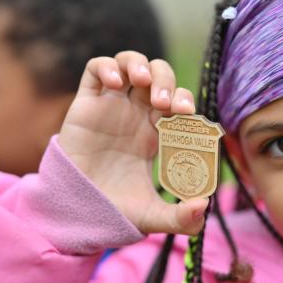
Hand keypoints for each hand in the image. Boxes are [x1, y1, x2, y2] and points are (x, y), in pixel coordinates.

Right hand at [58, 51, 208, 235]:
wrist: (78, 211)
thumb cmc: (116, 210)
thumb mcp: (154, 216)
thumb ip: (182, 218)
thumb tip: (204, 205)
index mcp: (155, 133)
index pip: (177, 101)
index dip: (184, 99)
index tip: (186, 113)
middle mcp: (135, 115)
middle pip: (159, 76)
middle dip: (166, 81)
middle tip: (164, 104)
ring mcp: (110, 106)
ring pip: (129, 64)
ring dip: (140, 64)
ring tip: (142, 83)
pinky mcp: (85, 104)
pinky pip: (95, 69)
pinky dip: (107, 66)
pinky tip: (115, 83)